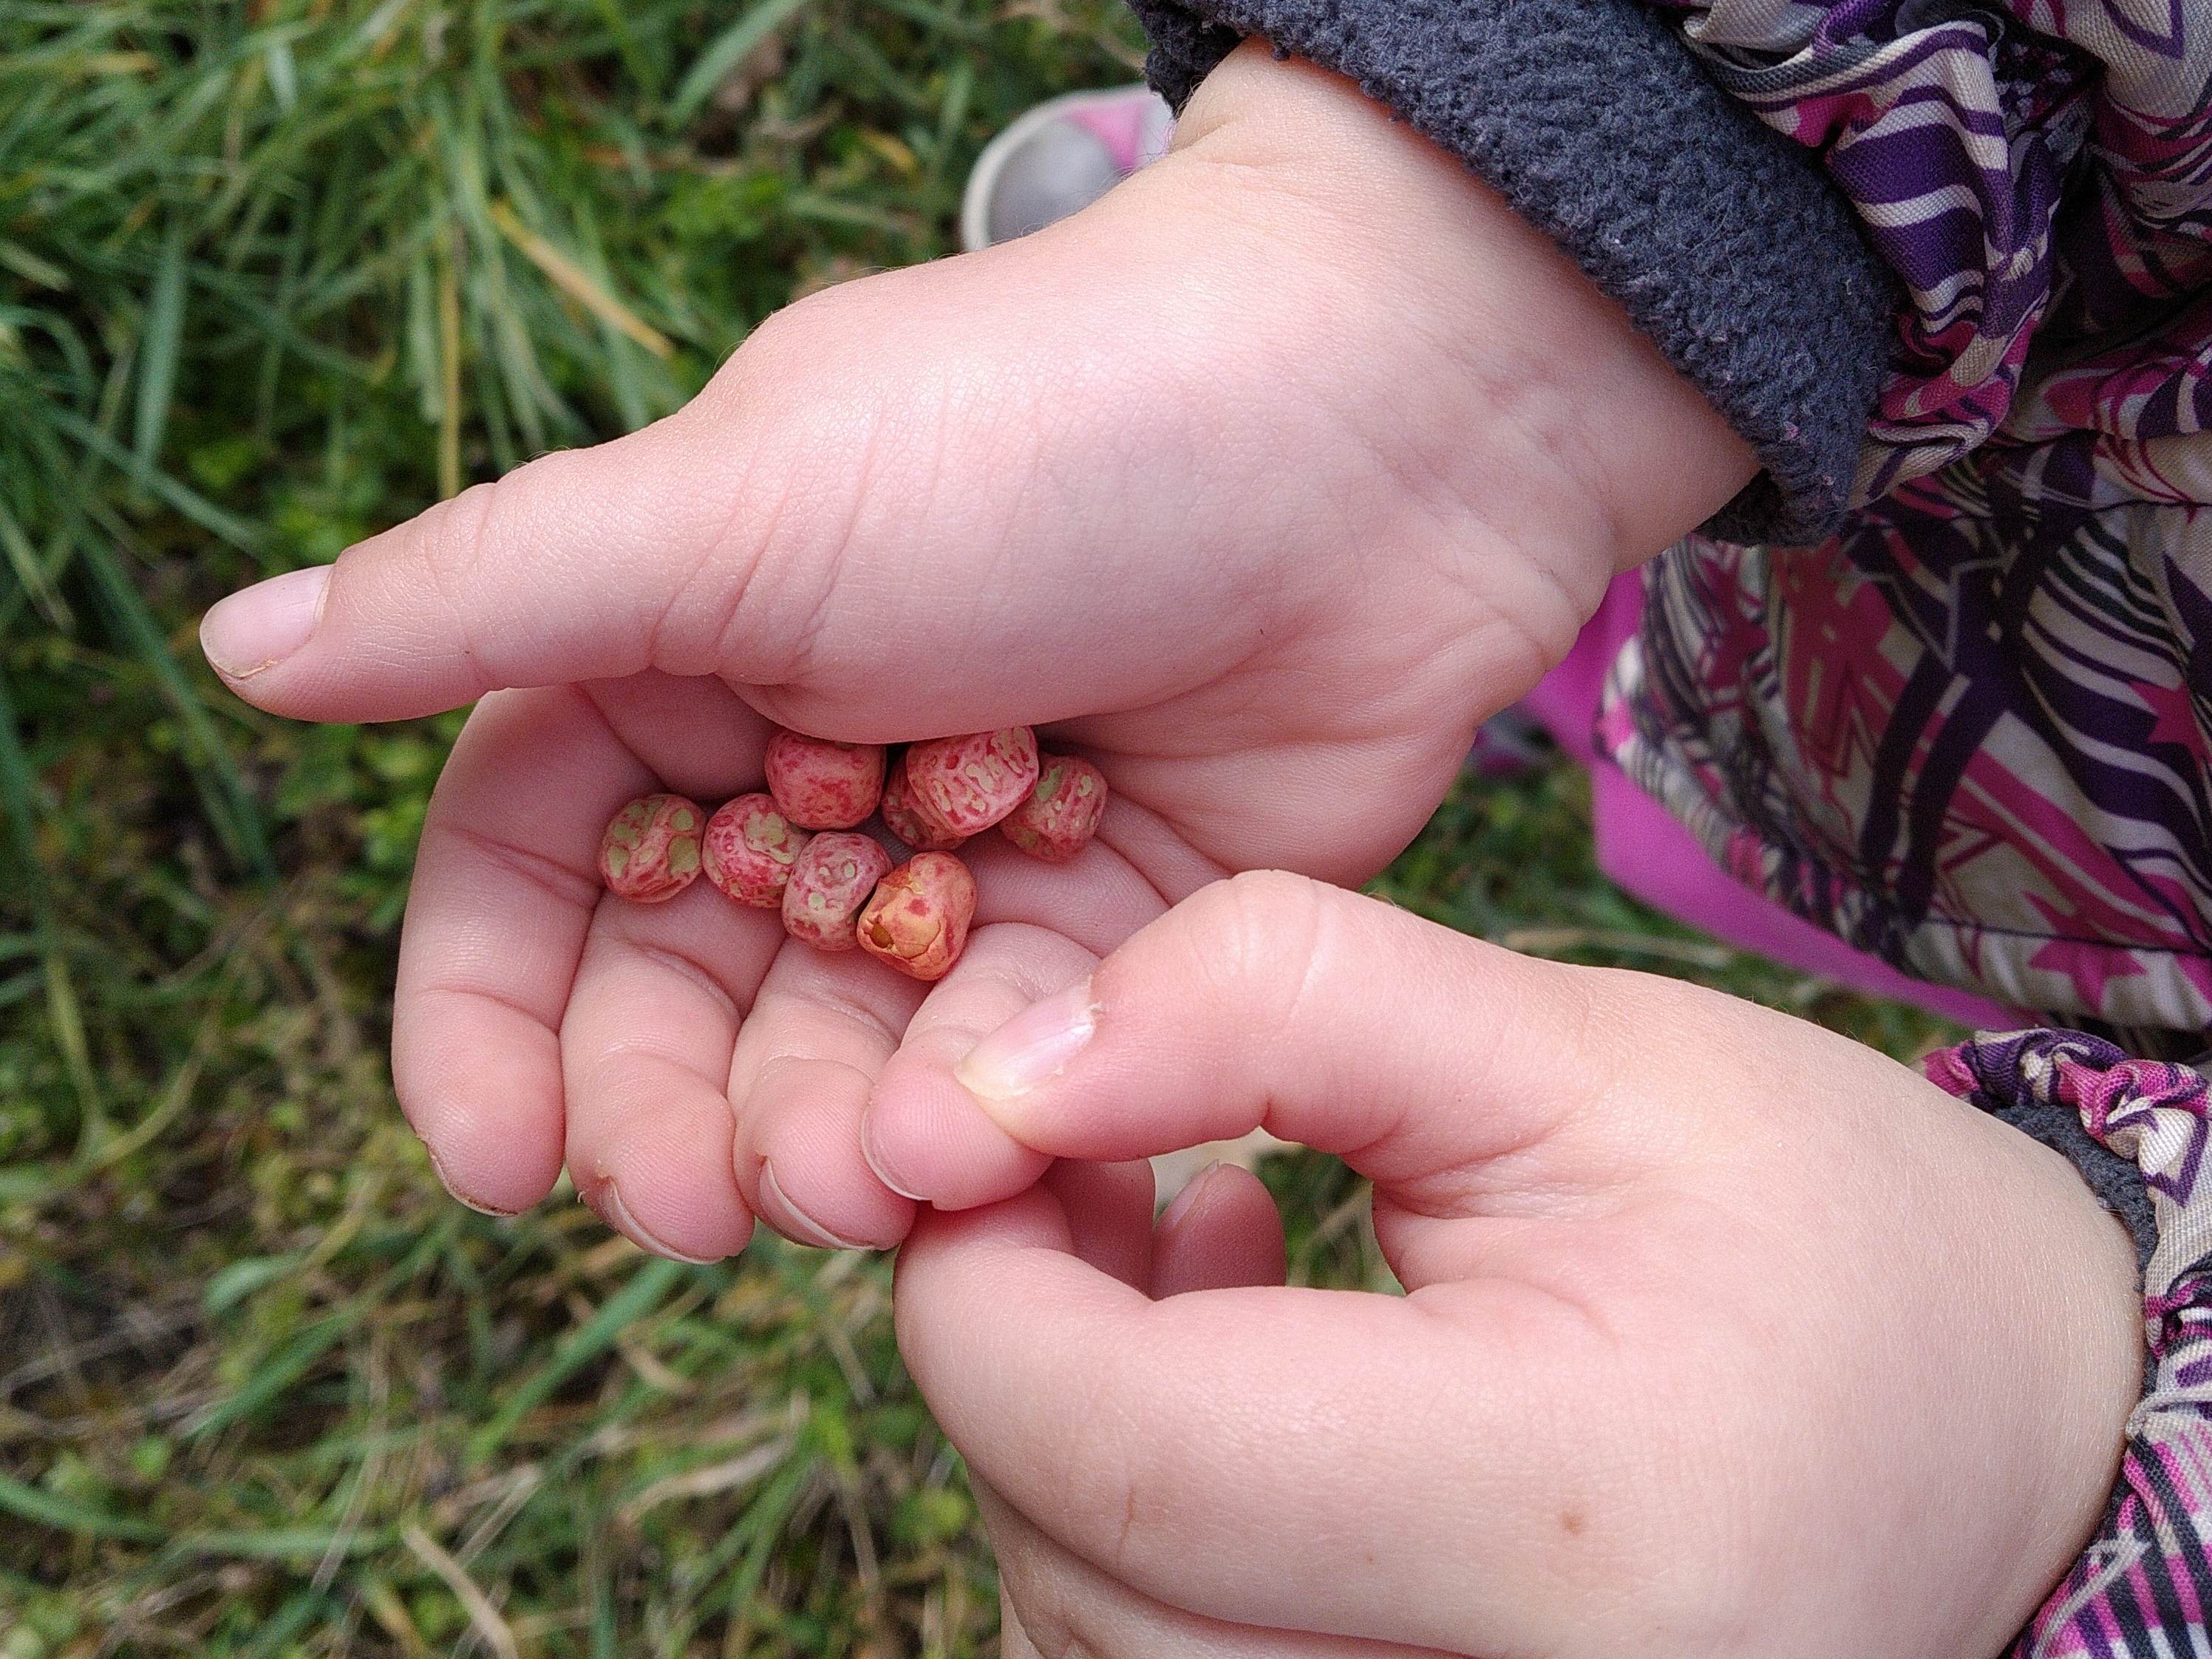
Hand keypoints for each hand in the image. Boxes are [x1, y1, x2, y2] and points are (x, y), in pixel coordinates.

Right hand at [198, 45, 1752, 1255]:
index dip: (490, 1021)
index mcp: (686, 652)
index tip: (491, 1165)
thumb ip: (494, 601)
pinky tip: (973, 1157)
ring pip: (836, 1061)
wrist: (1378, 431)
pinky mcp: (1108, 934)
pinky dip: (973, 1128)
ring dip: (814, 1144)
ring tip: (850, 1186)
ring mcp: (958, 862)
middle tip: (680, 1209)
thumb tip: (243, 651)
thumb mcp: (736, 503)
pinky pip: (1003, 1072)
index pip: (527, 868)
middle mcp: (810, 768)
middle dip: (660, 1115)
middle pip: (675, 998)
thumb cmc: (1045, 431)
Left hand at [892, 873, 2143, 1657]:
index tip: (994, 1132)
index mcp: (1572, 1517)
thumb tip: (997, 1079)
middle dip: (1021, 1346)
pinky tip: (1234, 1372)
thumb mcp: (1568, 1050)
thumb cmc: (1817, 1223)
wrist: (1998, 1432)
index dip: (983, 1286)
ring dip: (1074, 1436)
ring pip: (1103, 1642)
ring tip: (1190, 1238)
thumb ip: (1274, 1006)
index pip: (1121, 1458)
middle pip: (1086, 1569)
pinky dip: (1142, 1531)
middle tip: (1090, 1151)